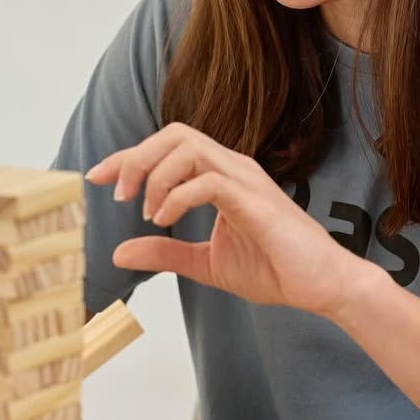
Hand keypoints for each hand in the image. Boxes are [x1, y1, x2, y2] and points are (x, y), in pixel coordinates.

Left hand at [85, 122, 372, 318]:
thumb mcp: (205, 264)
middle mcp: (234, 168)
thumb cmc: (276, 270)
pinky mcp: (256, 201)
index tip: (97, 177)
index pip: (169, 147)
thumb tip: (119, 253)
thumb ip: (165, 253)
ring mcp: (247, 180)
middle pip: (175, 134)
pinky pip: (208, 181)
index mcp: (223, 176)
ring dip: (155, 174)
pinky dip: (177, 196)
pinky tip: (166, 220)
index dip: (128, 156)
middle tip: (117, 195)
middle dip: (136, 158)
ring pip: (189, 147)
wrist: (322, 286)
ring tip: (146, 211)